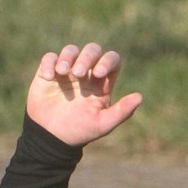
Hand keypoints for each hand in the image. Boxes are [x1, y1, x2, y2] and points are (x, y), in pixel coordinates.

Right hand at [26, 43, 142, 147]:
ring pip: (71, 50)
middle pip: (92, 50)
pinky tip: (49, 77)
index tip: (98, 73)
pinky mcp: (48, 73)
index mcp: (101, 83)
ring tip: (62, 72)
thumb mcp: (103, 124)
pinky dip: (50, 63)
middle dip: (87, 57)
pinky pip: (50, 58)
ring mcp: (66, 72)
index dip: (107, 60)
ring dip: (67, 57)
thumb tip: (139, 97)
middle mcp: (86, 73)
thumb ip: (122, 111)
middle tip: (78, 74)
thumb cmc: (79, 131)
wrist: (51, 138)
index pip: (111, 60)